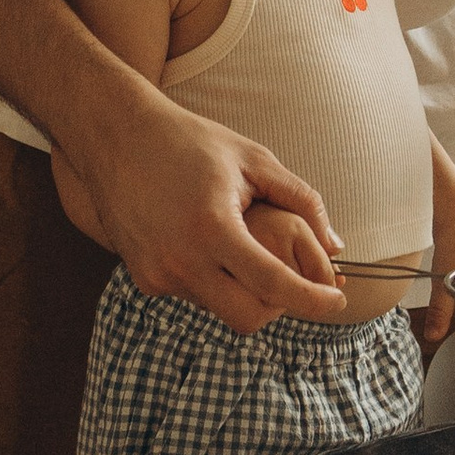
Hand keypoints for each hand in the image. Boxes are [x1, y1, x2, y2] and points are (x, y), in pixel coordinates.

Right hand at [81, 96, 345, 331]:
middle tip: (295, 281)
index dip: (313, 300)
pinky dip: (213, 280)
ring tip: (245, 246)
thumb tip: (337, 246)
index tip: (337, 300)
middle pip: (248, 318)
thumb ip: (302, 201)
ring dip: (244, 290)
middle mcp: (180, 260)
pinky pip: (194, 295)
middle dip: (280, 307)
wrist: (116, 136)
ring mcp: (157, 273)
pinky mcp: (144, 279)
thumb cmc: (191, 141)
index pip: (274, 285)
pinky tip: (208, 244)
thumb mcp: (254, 159)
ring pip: (220, 308)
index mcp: (212, 228)